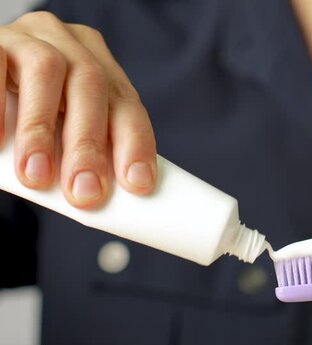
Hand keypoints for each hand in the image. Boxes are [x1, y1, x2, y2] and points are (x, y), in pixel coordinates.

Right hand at [0, 11, 155, 207]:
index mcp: (98, 64)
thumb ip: (75, 146)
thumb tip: (92, 191)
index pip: (126, 103)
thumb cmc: (24, 112)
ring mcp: (30, 37)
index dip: (135, 142)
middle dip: (89, 144)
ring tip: (36, 176)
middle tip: (85, 192)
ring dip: (42, 128)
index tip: (138, 183)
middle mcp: (69, 44)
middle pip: (91, 85)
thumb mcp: (58, 125)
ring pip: (47, 69)